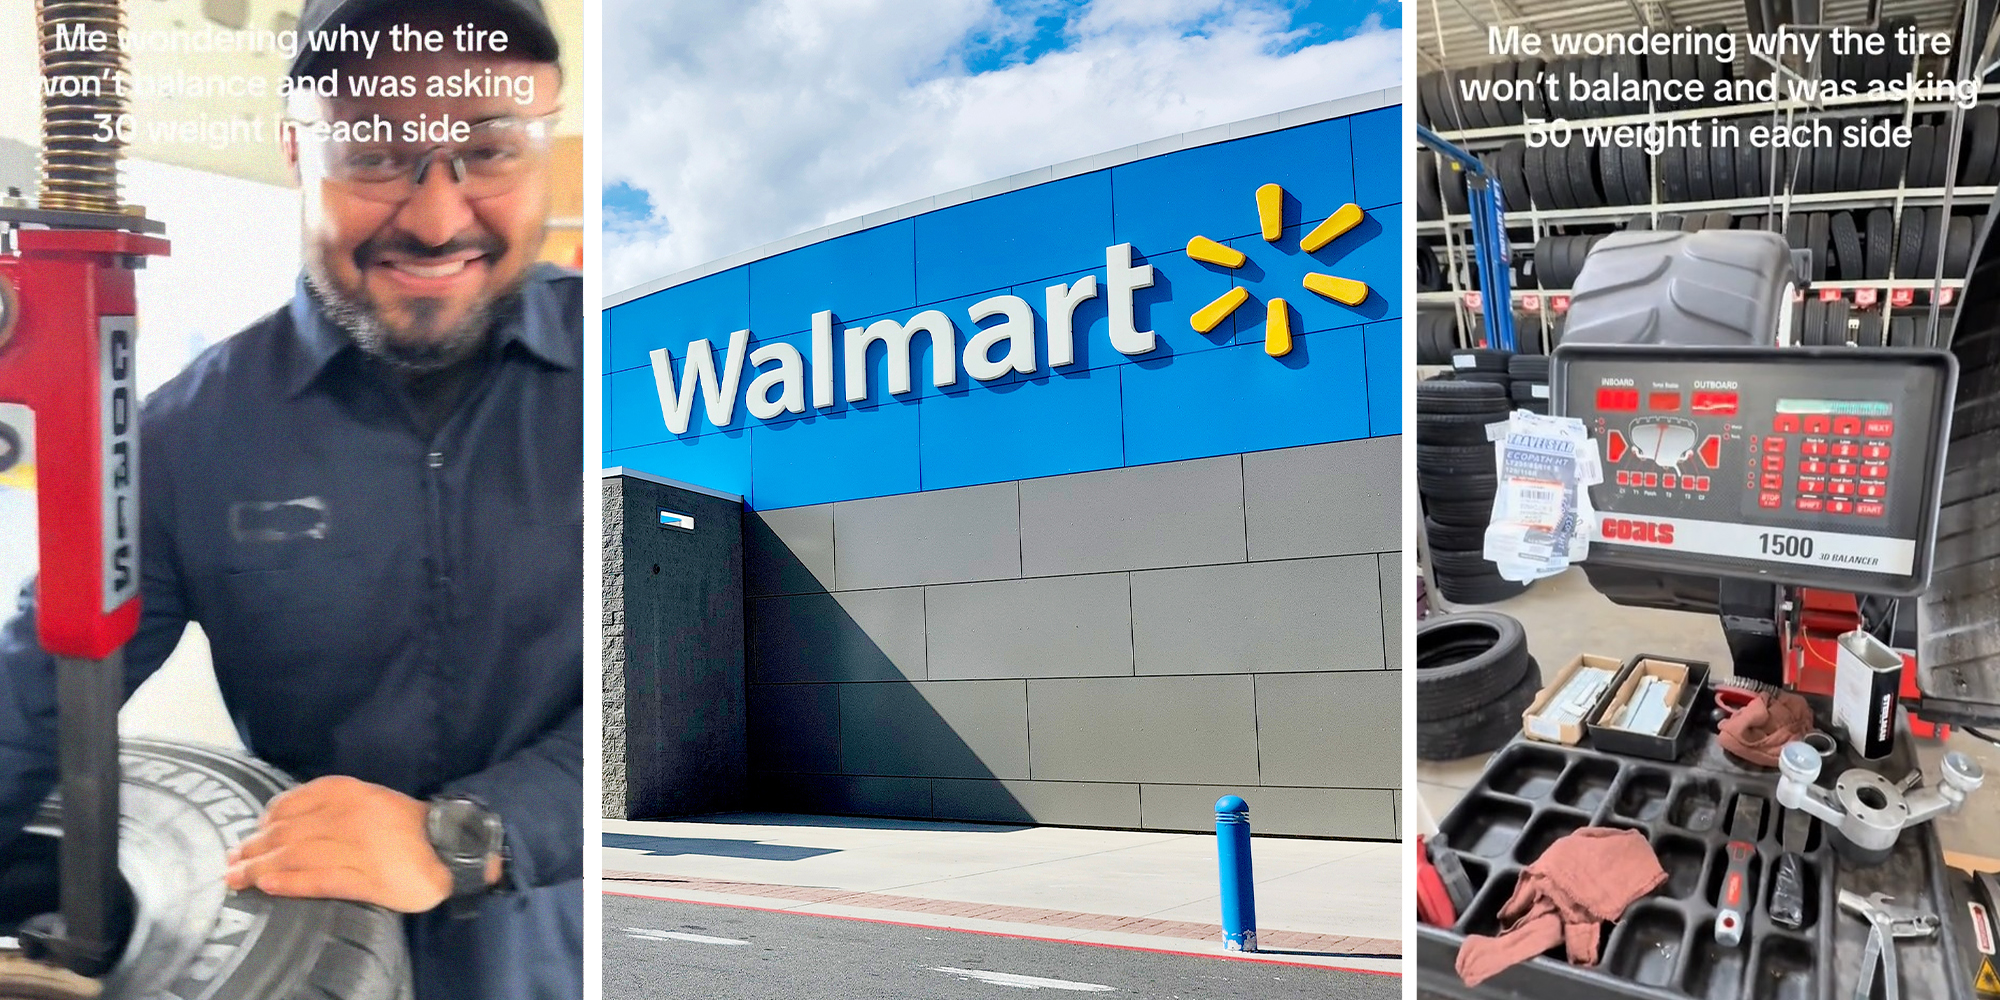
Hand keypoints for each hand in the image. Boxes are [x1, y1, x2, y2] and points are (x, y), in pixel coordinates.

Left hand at [225, 775, 452, 912]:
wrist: (451, 847)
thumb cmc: (407, 825)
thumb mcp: (370, 800)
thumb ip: (334, 805)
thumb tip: (288, 821)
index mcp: (347, 792)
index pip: (290, 805)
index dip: (263, 823)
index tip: (250, 836)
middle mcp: (347, 816)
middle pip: (285, 833)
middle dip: (252, 849)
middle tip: (229, 863)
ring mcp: (355, 848)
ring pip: (295, 856)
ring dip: (258, 868)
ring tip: (236, 879)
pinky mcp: (365, 878)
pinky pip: (319, 879)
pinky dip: (290, 882)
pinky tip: (268, 886)